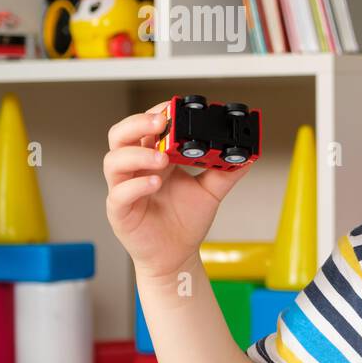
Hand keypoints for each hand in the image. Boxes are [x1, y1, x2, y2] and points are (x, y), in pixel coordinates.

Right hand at [104, 101, 250, 280]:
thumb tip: (247, 155)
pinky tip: (155, 183)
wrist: (178, 256)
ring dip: (138, 154)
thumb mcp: (211, 192)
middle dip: (137, 124)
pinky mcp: (120, 211)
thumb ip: (226, 172)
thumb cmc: (186, 222)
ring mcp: (125, 189)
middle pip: (121, 136)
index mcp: (154, 159)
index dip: (155, 114)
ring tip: (163, 158)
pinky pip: (119, 194)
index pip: (145, 127)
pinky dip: (136, 185)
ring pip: (114, 161)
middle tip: (160, 122)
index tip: (172, 107)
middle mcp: (136, 170)